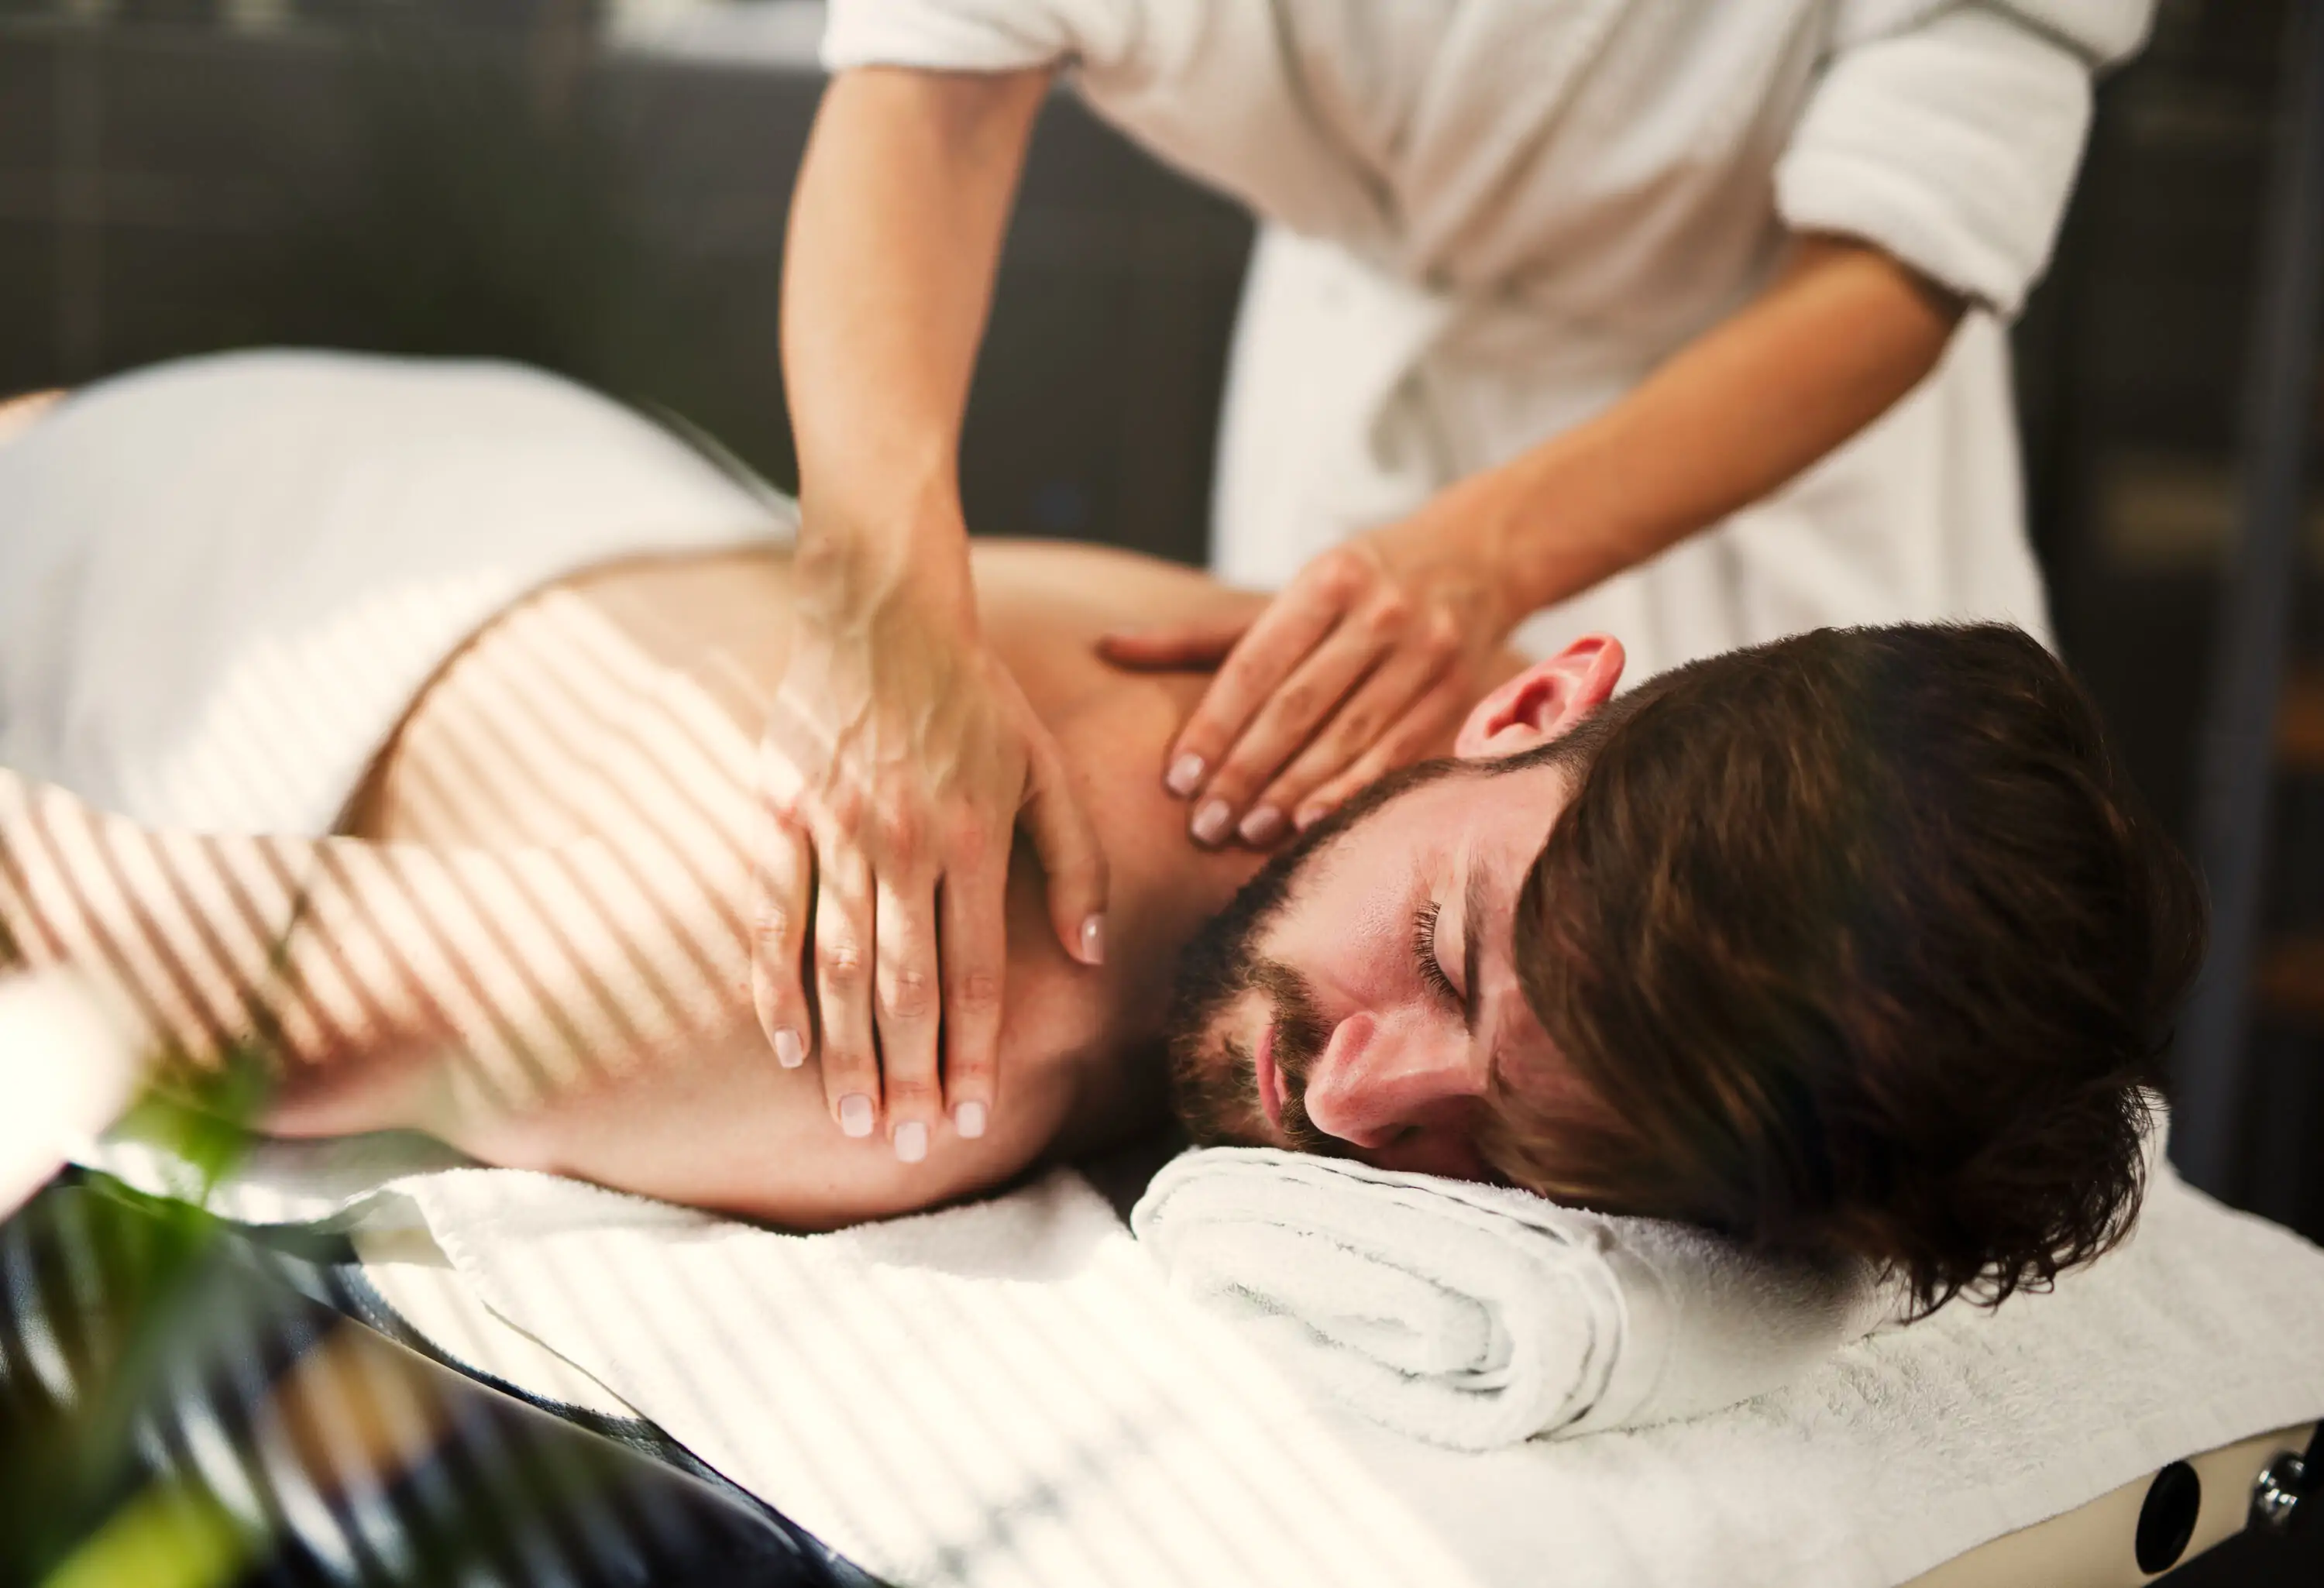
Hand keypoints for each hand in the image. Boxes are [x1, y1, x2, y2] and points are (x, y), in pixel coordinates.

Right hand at [751, 547, 1106, 1160]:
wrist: (882, 610)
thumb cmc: (977, 694)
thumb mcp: (1046, 769)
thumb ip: (1075, 864)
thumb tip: (1091, 956)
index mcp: (974, 837)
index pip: (975, 973)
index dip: (971, 1053)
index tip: (967, 1117)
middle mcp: (905, 843)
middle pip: (906, 987)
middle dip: (908, 1076)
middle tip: (905, 1148)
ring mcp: (835, 830)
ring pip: (840, 965)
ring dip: (847, 1051)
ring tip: (853, 1120)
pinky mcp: (780, 814)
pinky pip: (773, 917)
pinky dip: (776, 986)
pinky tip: (787, 1046)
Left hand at [1102, 515, 1513, 845]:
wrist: (1479, 557)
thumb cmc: (1360, 585)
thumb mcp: (1289, 593)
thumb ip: (1202, 634)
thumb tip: (1106, 647)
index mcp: (1327, 579)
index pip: (1256, 665)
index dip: (1214, 726)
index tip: (1178, 780)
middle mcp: (1379, 613)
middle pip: (1297, 707)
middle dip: (1245, 771)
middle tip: (1203, 825)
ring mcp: (1423, 654)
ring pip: (1346, 737)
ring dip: (1292, 792)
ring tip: (1247, 832)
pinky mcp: (1454, 693)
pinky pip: (1394, 755)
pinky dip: (1350, 792)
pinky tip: (1310, 825)